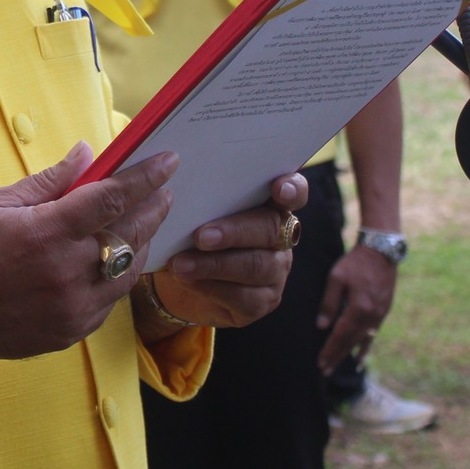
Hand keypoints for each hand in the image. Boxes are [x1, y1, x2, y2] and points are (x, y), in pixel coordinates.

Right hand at [0, 144, 177, 378]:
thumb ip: (49, 181)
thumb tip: (87, 154)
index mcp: (46, 233)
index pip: (113, 198)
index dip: (146, 178)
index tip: (168, 161)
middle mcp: (65, 273)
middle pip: (131, 235)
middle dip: (153, 208)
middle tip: (164, 190)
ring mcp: (70, 308)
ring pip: (127, 272)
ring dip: (141, 244)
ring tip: (143, 222)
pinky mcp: (69, 332)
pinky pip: (108, 301)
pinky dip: (116, 276)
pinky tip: (113, 259)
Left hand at [151, 173, 306, 330]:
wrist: (175, 278)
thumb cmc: (186, 232)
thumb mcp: (190, 210)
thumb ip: (199, 192)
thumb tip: (175, 168)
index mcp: (268, 204)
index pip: (294, 191)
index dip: (292, 189)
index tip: (279, 189)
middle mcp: (279, 236)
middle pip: (270, 228)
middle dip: (234, 232)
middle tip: (200, 236)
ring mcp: (275, 270)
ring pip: (256, 265)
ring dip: (215, 264)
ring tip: (180, 264)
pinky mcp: (263, 301)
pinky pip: (245, 297)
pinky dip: (212, 288)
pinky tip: (188, 281)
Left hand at [314, 243, 396, 372]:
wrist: (381, 252)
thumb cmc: (355, 262)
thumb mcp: (337, 278)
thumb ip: (329, 303)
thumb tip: (322, 327)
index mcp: (359, 308)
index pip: (341, 334)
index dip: (331, 349)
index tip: (320, 362)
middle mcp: (372, 315)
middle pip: (352, 341)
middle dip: (337, 355)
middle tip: (325, 370)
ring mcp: (380, 314)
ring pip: (362, 339)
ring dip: (349, 353)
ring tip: (338, 366)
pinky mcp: (384, 311)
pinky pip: (373, 334)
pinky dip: (365, 346)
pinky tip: (360, 358)